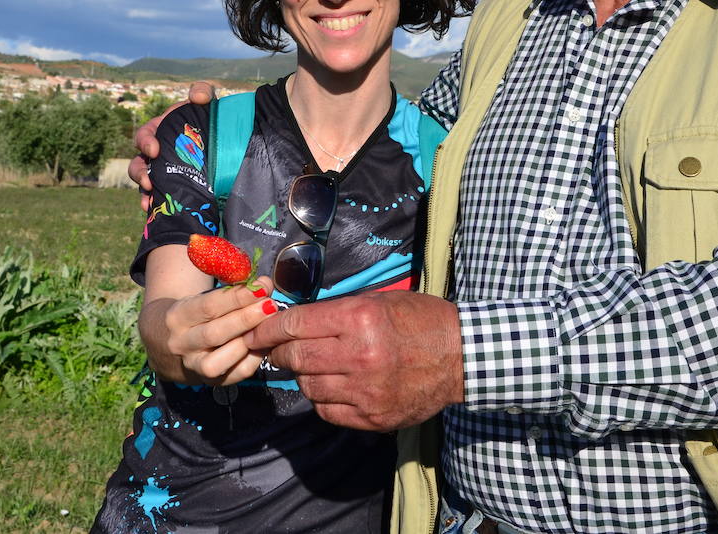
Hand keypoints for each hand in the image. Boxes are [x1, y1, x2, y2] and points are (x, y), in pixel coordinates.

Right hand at [129, 81, 217, 209]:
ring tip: (149, 201)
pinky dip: (156, 205)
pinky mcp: (174, 188)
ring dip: (144, 193)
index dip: (145, 143)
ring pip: (144, 185)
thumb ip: (202, 92)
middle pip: (137, 165)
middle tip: (149, 181)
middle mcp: (157, 154)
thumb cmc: (209, 117)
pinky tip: (156, 211)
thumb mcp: (206, 101)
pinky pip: (159, 199)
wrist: (226, 141)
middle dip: (139, 173)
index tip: (154, 150)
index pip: (143, 137)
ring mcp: (164, 172)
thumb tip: (198, 97)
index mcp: (159, 132)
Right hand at [158, 275, 275, 386]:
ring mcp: (193, 366)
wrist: (168, 342)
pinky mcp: (210, 381)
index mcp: (178, 316)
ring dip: (248, 343)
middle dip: (246, 319)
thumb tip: (264, 284)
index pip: (208, 306)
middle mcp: (181, 344)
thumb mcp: (202, 296)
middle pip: (214, 334)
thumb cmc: (196, 312)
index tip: (263, 286)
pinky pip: (235, 374)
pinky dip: (253, 360)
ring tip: (269, 326)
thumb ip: (230, 289)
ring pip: (219, 361)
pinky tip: (265, 343)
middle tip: (271, 305)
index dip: (238, 296)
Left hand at [244, 291, 463, 430]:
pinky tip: (333, 386)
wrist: (462, 357)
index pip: (295, 324)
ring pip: (308, 386)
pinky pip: (327, 410)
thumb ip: (338, 311)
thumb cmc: (421, 321)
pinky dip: (322, 398)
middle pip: (296, 357)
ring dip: (303, 376)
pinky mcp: (372, 416)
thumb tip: (296, 321)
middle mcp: (358, 355)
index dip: (268, 328)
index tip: (255, 331)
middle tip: (277, 349)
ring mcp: (365, 390)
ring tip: (314, 366)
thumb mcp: (380, 301)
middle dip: (279, 352)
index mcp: (360, 319)